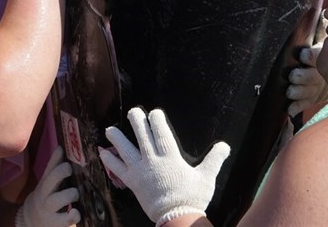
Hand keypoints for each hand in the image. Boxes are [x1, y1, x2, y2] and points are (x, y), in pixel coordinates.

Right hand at [16, 147, 80, 226]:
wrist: (31, 221)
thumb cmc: (46, 197)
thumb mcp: (47, 182)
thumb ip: (54, 166)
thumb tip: (61, 146)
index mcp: (45, 183)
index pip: (49, 168)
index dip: (55, 158)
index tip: (62, 150)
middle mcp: (46, 195)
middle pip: (50, 181)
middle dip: (60, 172)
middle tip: (69, 170)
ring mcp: (50, 210)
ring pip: (58, 200)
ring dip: (69, 194)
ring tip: (75, 193)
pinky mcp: (55, 223)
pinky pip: (64, 220)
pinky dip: (72, 216)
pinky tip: (76, 213)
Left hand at [99, 107, 229, 223]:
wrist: (176, 217)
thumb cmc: (192, 197)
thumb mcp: (207, 177)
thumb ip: (215, 159)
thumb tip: (224, 146)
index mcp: (170, 157)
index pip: (161, 132)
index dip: (156, 120)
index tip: (154, 112)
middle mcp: (153, 161)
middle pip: (142, 136)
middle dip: (137, 122)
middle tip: (133, 112)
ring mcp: (140, 172)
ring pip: (126, 151)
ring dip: (117, 139)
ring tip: (109, 129)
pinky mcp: (132, 184)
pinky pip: (118, 170)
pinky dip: (109, 161)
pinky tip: (103, 153)